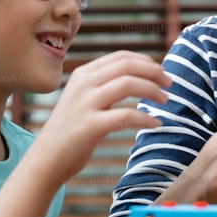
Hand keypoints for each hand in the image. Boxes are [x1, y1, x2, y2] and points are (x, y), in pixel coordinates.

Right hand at [32, 51, 170, 182]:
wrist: (46, 160)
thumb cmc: (71, 131)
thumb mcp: (83, 99)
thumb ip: (104, 86)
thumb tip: (141, 77)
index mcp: (83, 74)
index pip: (121, 56)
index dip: (146, 61)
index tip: (161, 72)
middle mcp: (83, 84)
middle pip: (127, 66)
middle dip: (154, 72)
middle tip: (170, 84)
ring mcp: (85, 104)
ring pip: (128, 84)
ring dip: (153, 91)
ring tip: (165, 101)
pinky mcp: (90, 126)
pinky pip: (126, 115)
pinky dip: (146, 118)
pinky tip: (156, 124)